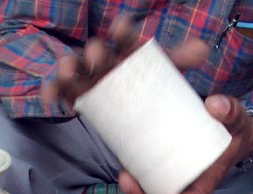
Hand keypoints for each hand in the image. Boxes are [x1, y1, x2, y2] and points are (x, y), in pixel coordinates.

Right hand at [42, 16, 208, 108]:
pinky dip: (53, 92)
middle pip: (98, 53)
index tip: (121, 27)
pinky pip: (61, 91)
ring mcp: (87, 76)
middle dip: (95, 53)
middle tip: (97, 55)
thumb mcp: (166, 72)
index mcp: (127, 50)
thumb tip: (202, 49)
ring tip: (66, 71)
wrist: (137, 107)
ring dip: (69, 68)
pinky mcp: (75, 93)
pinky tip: (50, 99)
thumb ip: (180, 61)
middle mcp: (105, 59)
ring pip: (75, 70)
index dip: (122, 32)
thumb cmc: (150, 84)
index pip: (125, 38)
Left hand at [119, 95, 252, 193]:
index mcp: (206, 182)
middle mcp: (187, 184)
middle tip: (127, 181)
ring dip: (134, 190)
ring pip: (151, 193)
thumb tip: (214, 105)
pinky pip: (146, 177)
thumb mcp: (237, 120)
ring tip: (123, 174)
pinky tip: (121, 161)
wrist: (228, 129)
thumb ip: (231, 111)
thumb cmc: (234, 130)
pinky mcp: (163, 166)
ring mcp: (173, 177)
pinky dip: (133, 174)